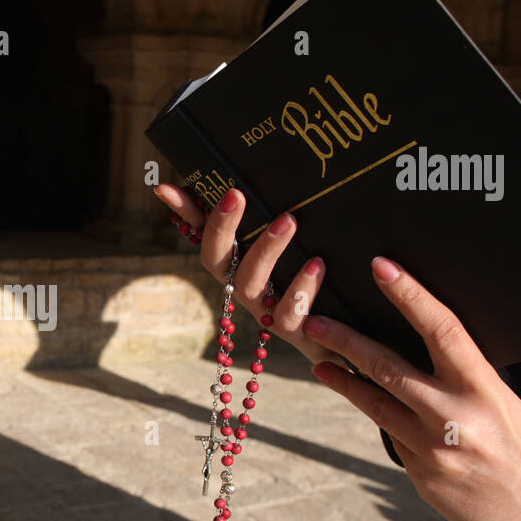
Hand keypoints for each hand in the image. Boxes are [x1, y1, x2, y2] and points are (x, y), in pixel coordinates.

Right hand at [153, 182, 344, 365]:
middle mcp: (242, 287)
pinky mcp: (294, 331)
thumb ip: (252, 217)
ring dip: (265, 251)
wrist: (342, 337)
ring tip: (288, 221)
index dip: (188, 212)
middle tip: (238, 195)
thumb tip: (197, 183)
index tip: (178, 186)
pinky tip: (317, 265)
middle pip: (216, 261)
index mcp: (235, 265)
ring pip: (249, 285)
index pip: (201, 233)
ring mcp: (264, 310)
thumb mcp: (283, 244)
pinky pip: (289, 315)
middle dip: (221, 228)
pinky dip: (301, 290)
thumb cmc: (305, 282)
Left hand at [303, 256, 520, 520]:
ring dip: (343, 381)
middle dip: (345, 342)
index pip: (441, 329)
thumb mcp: (501, 400)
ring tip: (320, 364)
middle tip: (314, 322)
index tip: (382, 267)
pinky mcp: (419, 475)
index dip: (409, 295)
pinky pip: (392, 438)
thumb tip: (414, 349)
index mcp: (483, 388)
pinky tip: (381, 415)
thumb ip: (459, 378)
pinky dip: (385, 422)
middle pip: (387, 368)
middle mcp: (454, 417)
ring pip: (375, 405)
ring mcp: (432, 450)